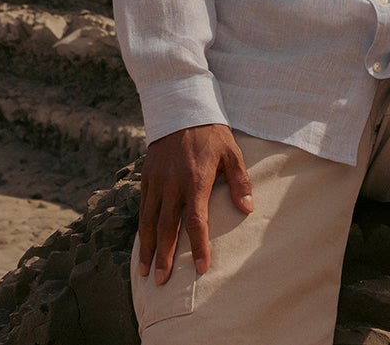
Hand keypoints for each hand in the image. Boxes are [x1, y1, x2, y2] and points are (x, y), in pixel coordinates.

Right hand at [138, 124, 253, 283]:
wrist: (181, 107)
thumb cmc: (211, 132)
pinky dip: (141, 227)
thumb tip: (247, 209)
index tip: (200, 268)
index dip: (198, 246)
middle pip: (167, 227)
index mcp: (195, 180)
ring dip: (147, 247)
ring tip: (144, 271)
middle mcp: (172, 184)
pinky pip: (142, 207)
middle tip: (160, 281)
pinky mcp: (147, 176)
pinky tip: (142, 243)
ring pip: (149, 220)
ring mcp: (157, 180)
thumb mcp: (231, 151)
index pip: (195, 221)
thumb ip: (239, 181)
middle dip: (164, 256)